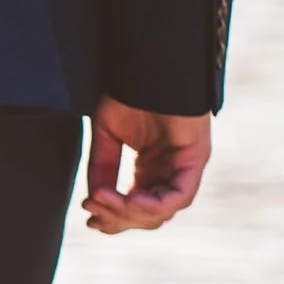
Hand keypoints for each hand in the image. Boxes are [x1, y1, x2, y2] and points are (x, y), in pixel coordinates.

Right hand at [83, 97, 212, 233]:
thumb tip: (94, 199)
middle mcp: (170, 172)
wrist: (149, 64)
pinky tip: (129, 198)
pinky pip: (180, 196)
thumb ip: (103, 167)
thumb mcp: (108, 135)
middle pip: (148, 217)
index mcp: (151, 168)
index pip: (136, 208)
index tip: (88, 218)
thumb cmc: (131, 91)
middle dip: (117, 219)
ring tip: (102, 199)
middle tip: (90, 209)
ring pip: (163, 212)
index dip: (113, 218)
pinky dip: (154, 204)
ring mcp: (185, 167)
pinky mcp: (196, 158)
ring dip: (130, 212)